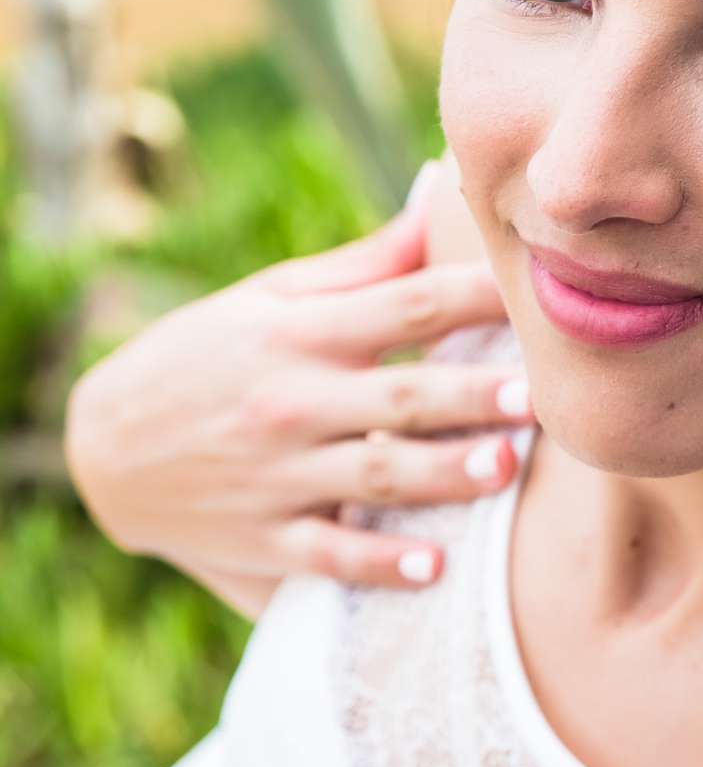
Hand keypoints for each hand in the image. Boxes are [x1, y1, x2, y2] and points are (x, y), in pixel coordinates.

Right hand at [65, 200, 525, 612]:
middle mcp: (293, 401)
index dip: (473, 297)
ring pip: (375, 476)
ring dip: (442, 474)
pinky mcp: (264, 538)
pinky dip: (380, 564)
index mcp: (302, 333)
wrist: (101, 447)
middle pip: (401, 397)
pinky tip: (435, 567)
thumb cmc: (204, 357)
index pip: (405, 307)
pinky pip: (330, 554)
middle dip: (471, 395)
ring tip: (502, 468)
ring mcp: (278, 474)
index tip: (535, 295)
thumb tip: (440, 199)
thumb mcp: (266, 298)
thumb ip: (362, 266)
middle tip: (538, 395)